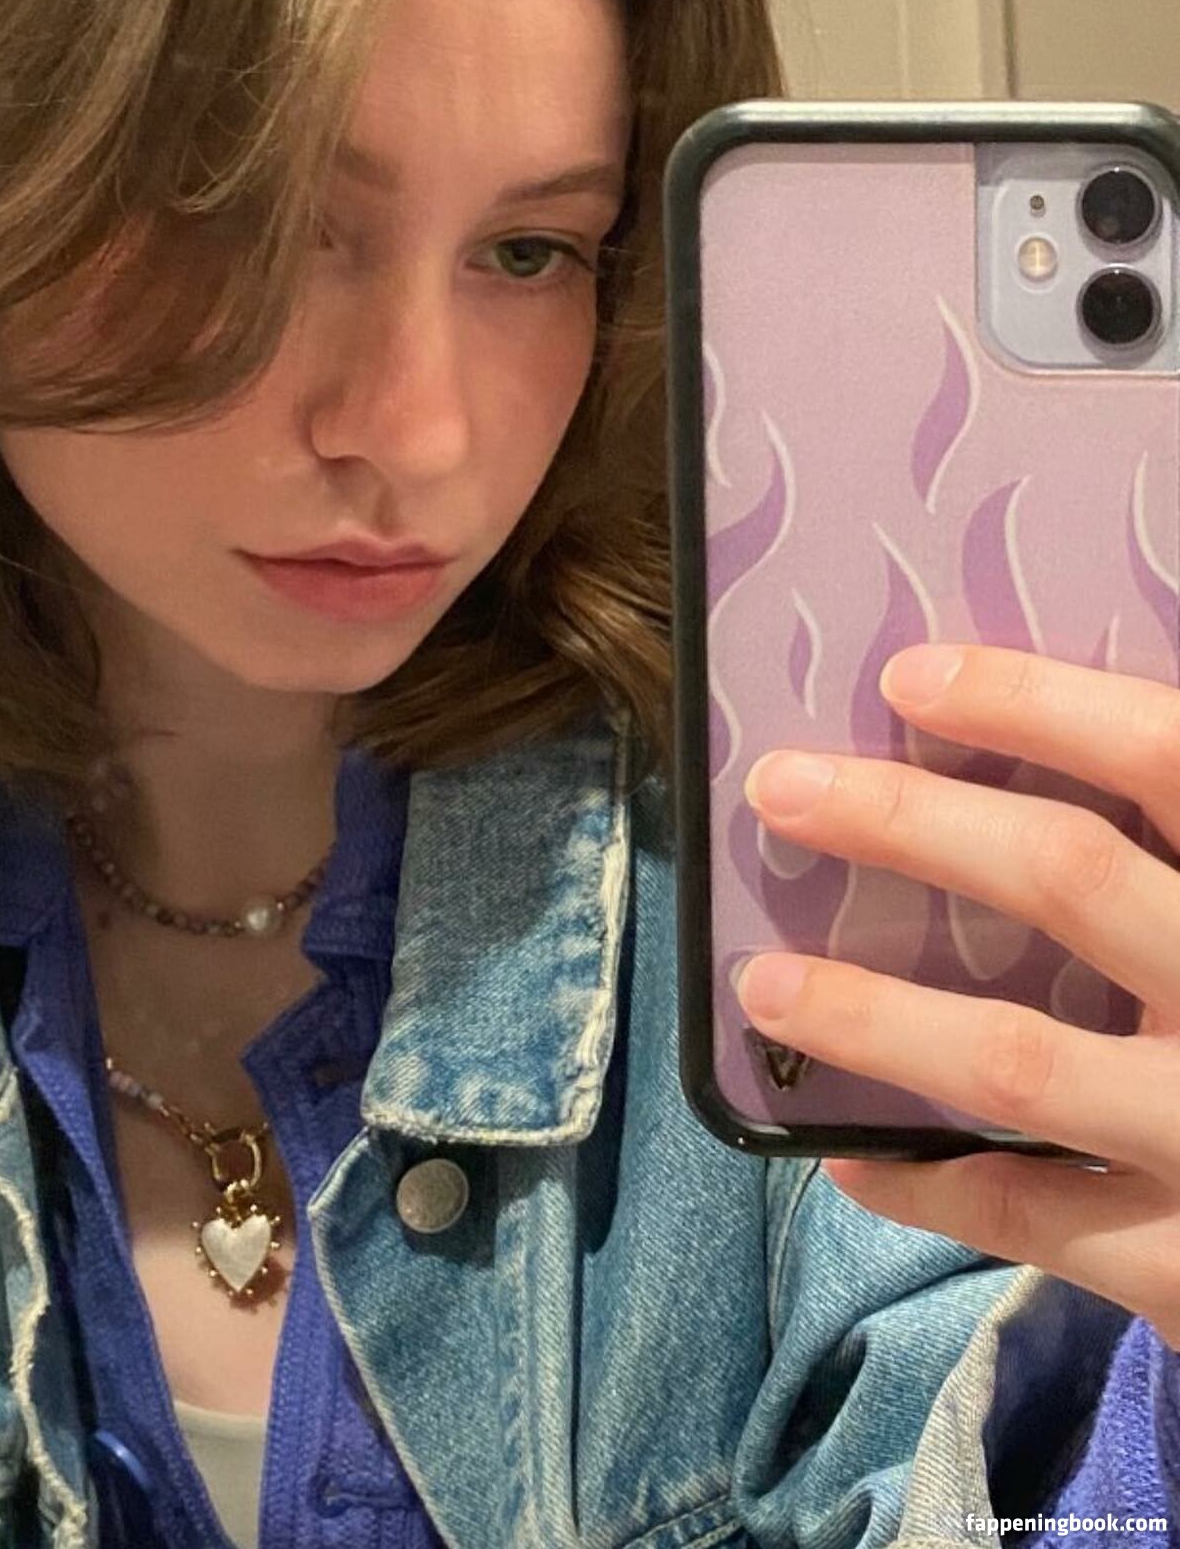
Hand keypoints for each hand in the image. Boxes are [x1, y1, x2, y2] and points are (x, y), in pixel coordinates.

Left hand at [735, 643, 1179, 1348]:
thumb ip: (1175, 842)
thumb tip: (1076, 755)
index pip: (1170, 755)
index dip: (1037, 705)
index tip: (908, 678)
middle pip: (1069, 878)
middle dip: (908, 822)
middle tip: (781, 786)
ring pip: (1015, 1062)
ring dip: (868, 1018)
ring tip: (762, 986)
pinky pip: (1029, 1221)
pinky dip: (925, 1186)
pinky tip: (845, 1154)